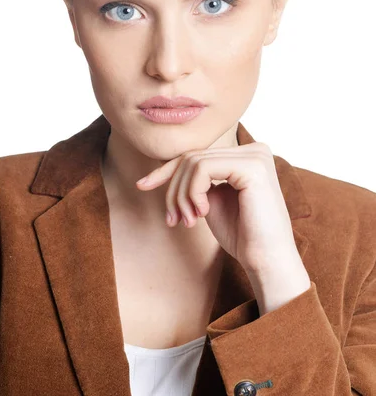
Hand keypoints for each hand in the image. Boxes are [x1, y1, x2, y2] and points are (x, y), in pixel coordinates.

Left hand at [136, 141, 300, 275]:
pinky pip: (203, 169)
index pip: (197, 155)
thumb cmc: (242, 235)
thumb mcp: (211, 200)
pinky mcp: (252, 166)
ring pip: (194, 162)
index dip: (166, 170)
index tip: (142, 185)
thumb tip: (165, 166)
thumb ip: (196, 181)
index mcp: (246, 155)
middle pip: (192, 157)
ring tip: (187, 220)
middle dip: (174, 189)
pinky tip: (201, 213)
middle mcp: (254, 149)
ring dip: (181, 195)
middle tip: (173, 219)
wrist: (267, 261)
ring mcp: (255, 155)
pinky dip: (192, 192)